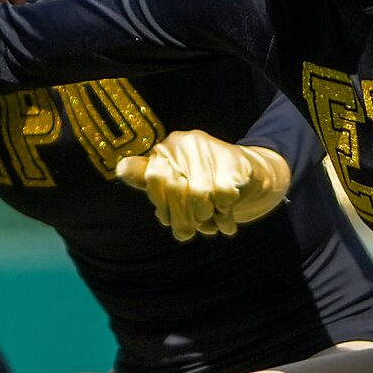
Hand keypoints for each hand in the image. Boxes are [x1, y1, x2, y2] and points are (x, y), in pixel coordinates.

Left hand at [113, 131, 292, 242]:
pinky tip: (226, 219)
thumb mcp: (172, 182)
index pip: (154, 180)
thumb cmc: (204, 183)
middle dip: (184, 218)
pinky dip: (224, 217)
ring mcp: (212, 151)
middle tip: (194, 229)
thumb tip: (120, 168)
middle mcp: (187, 143)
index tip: (170, 220)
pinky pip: (224, 199)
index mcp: (167, 148)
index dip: (163, 207)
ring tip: (211, 222)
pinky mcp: (236, 164)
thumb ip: (147, 178)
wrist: (252, 176)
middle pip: (176, 190)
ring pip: (200, 196)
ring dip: (206, 218)